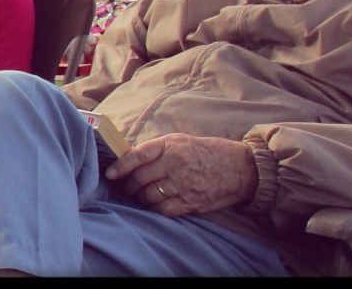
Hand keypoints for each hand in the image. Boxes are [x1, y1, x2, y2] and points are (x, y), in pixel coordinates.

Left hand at [104, 133, 257, 217]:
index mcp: (171, 146)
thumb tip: (129, 160)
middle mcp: (175, 164)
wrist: (241, 168)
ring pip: (148, 196)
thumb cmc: (207, 152)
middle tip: (127, 187)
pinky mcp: (191, 202)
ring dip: (140, 198)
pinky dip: (154, 209)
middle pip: (140, 179)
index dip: (121, 166)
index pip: (137, 156)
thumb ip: (157, 150)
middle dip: (129, 185)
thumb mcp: (181, 141)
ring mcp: (183, 185)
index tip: (110, 174)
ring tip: (139, 196)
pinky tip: (153, 205)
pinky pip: (163, 210)